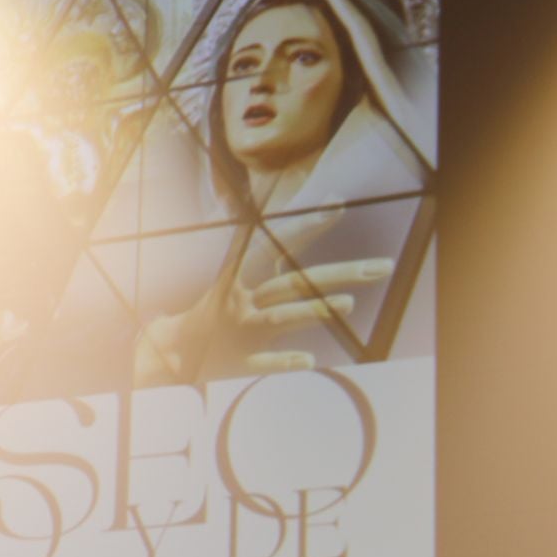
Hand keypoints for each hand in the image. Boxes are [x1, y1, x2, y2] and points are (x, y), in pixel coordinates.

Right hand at [136, 210, 392, 384]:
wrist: (175, 350)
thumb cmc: (217, 308)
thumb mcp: (232, 272)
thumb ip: (257, 242)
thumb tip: (262, 193)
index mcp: (240, 276)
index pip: (276, 244)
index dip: (306, 225)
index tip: (338, 205)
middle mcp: (242, 301)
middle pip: (293, 283)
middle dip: (338, 274)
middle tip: (382, 267)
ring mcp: (240, 333)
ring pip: (277, 318)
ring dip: (311, 310)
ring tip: (349, 303)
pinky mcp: (237, 363)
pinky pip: (261, 363)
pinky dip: (282, 362)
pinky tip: (308, 361)